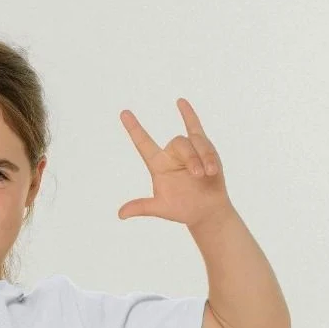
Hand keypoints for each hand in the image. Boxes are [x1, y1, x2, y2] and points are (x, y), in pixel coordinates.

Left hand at [117, 98, 230, 226]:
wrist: (205, 211)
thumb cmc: (182, 208)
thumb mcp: (160, 208)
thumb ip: (141, 206)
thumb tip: (120, 214)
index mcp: (158, 165)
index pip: (143, 144)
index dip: (134, 129)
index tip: (123, 113)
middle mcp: (171, 155)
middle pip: (178, 143)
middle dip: (191, 158)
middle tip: (198, 175)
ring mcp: (189, 150)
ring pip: (194, 141)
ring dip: (203, 157)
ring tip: (208, 173)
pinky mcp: (205, 149)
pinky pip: (198, 130)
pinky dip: (196, 129)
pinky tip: (186, 113)